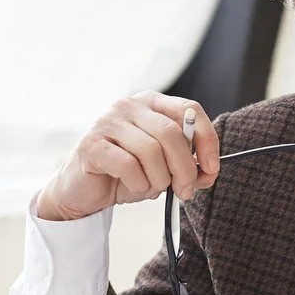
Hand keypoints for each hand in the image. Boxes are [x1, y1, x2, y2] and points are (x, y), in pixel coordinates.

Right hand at [36, 92, 218, 221]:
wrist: (83, 191)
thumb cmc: (126, 174)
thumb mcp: (164, 168)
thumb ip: (188, 165)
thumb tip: (208, 172)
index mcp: (151, 103)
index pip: (190, 110)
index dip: (207, 140)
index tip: (211, 168)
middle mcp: (129, 105)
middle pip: (172, 133)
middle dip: (184, 168)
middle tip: (184, 191)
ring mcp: (108, 122)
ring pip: (151, 150)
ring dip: (159, 179)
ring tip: (153, 188)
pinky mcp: (92, 145)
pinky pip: (128, 165)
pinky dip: (139, 184)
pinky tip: (134, 187)